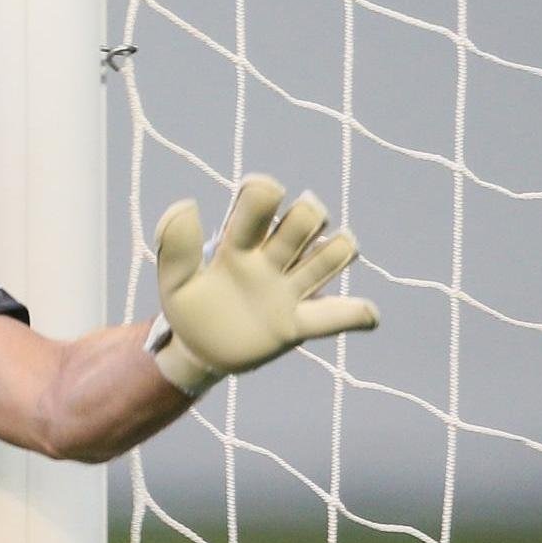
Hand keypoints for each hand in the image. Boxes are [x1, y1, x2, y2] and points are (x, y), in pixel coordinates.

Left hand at [150, 174, 379, 395]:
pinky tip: (366, 314)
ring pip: (331, 255)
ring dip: (336, 252)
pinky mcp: (298, 323)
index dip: (264, 192)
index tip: (262, 192)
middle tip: (288, 234)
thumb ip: (175, 247)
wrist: (198, 351)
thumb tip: (187, 204)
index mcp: (238, 243)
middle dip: (306, 216)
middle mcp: (271, 258)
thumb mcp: (174, 280)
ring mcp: (289, 289)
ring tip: (321, 263)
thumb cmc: (188, 307)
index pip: (259, 203)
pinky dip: (357, 314)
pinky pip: (337, 316)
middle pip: (305, 220)